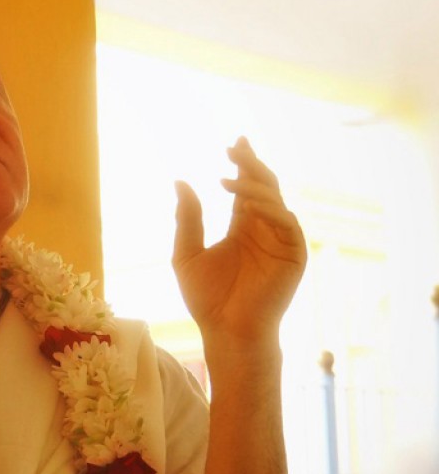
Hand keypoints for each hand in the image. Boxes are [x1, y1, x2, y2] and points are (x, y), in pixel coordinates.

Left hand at [172, 137, 305, 352]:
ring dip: (255, 185)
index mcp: (242, 228)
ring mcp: (280, 241)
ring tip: (229, 176)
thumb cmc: (206, 299)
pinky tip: (247, 204)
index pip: (245, 188)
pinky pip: (286, 222)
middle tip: (234, 147)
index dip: (243, 164)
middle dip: (250, 165)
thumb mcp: (186, 253)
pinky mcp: (293, 255)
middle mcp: (263, 229)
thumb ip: (187, 218)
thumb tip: (179, 181)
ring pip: (275, 200)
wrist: (225, 330)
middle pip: (263, 187)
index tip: (235, 142)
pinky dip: (268, 209)